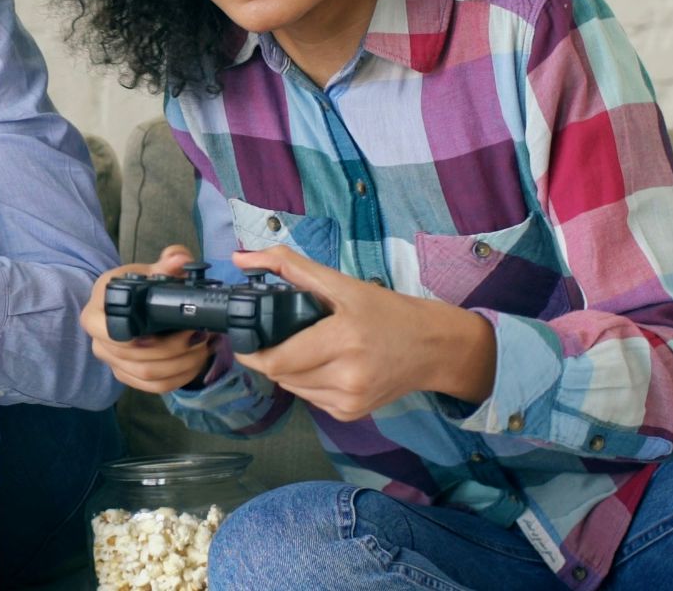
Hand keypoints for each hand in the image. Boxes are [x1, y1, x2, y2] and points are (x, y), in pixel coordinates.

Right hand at [80, 245, 214, 394]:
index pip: (113, 331)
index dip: (144, 336)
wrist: (124, 304)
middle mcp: (98, 340)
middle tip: (201, 335)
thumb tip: (179, 260)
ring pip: (147, 375)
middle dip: (175, 350)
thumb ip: (166, 263)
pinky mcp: (126, 375)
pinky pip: (154, 387)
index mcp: (97, 311)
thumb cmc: (133, 287)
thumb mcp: (146, 271)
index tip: (178, 326)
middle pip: (136, 357)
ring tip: (204, 347)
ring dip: (182, 365)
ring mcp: (112, 361)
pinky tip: (196, 362)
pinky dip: (180, 377)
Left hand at [231, 246, 495, 420]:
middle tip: (279, 334)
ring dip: (288, 369)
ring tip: (307, 347)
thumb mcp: (341, 283)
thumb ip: (289, 266)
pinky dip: (308, 382)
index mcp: (343, 339)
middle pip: (280, 374)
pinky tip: (325, 365)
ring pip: (291, 388)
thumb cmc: (387, 312)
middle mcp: (347, 376)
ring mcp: (349, 400)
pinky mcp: (351, 413)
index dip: (254, 349)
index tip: (246, 334)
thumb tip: (240, 258)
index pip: (277, 360)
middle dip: (271, 355)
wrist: (431, 348)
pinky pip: (310, 398)